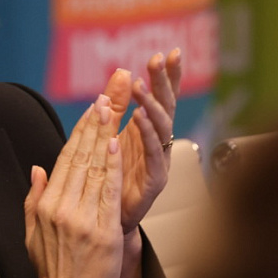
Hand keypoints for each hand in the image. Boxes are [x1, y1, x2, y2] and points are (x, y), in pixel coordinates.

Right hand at [24, 93, 124, 277]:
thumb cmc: (54, 273)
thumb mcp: (32, 235)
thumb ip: (34, 199)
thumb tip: (38, 168)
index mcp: (45, 205)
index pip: (65, 159)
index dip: (80, 132)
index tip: (91, 108)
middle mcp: (60, 207)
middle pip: (80, 156)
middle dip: (95, 122)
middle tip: (108, 93)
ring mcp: (81, 218)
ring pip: (94, 167)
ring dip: (106, 134)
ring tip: (115, 107)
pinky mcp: (101, 230)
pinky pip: (108, 190)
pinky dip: (112, 164)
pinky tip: (117, 142)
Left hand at [105, 49, 181, 232]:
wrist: (106, 225)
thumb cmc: (110, 182)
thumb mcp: (110, 136)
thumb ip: (115, 106)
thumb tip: (121, 71)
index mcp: (148, 133)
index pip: (161, 99)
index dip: (168, 77)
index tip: (171, 52)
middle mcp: (158, 146)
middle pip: (166, 107)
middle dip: (164, 82)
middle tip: (159, 59)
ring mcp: (158, 163)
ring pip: (162, 128)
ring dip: (151, 104)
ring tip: (139, 86)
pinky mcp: (153, 182)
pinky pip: (153, 155)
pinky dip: (147, 134)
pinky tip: (139, 117)